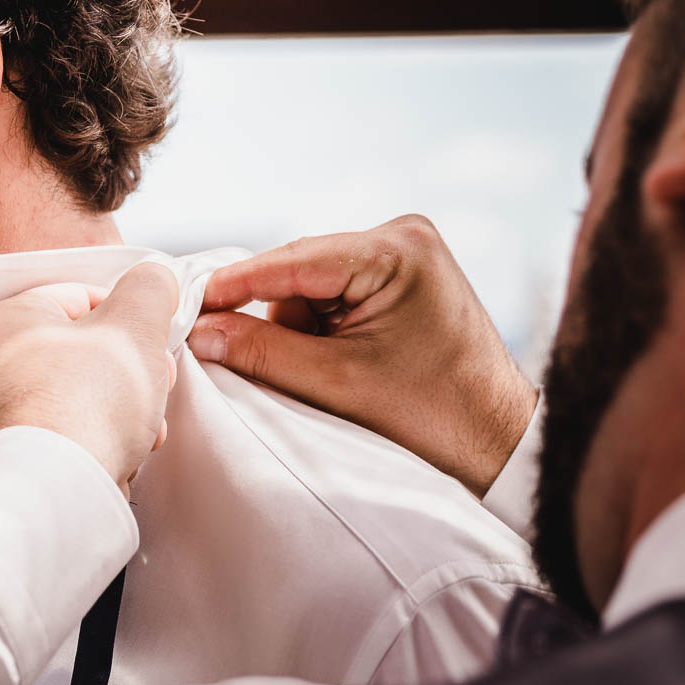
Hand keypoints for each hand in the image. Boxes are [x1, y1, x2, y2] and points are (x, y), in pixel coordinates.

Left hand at [0, 262, 180, 489]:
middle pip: (80, 350)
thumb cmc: (85, 407)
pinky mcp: (6, 459)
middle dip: (129, 372)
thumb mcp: (135, 326)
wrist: (55, 496)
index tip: (153, 346)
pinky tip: (115, 459)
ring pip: (75, 396)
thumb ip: (150, 288)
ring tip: (140, 434)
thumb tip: (153, 279)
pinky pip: (60, 436)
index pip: (81, 297)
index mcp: (3, 320)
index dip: (130, 318)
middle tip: (153, 391)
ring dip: (118, 411)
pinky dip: (92, 443)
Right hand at [187, 215, 536, 495]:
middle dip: (269, 317)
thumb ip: (262, 352)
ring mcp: (406, 258)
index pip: (292, 259)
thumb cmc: (435, 418)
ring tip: (315, 380)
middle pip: (299, 273)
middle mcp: (403, 237)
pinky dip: (319, 336)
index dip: (233, 285)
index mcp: (397, 248)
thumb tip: (200, 332)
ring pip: (312, 290)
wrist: (501, 447)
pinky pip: (336, 300)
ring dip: (296, 332)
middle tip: (229, 356)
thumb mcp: (336, 384)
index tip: (182, 303)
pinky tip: (329, 370)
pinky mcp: (404, 283)